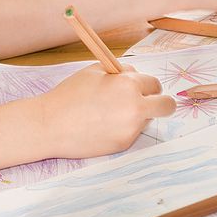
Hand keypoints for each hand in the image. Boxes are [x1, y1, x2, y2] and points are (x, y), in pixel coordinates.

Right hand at [42, 63, 174, 157]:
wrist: (50, 125)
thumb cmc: (70, 95)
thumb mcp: (95, 71)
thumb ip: (121, 73)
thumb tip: (136, 77)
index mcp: (129, 85)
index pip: (154, 84)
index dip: (148, 86)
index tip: (144, 89)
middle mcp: (135, 107)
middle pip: (167, 106)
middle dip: (161, 103)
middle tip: (149, 104)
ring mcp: (131, 128)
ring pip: (148, 120)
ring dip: (139, 116)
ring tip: (111, 115)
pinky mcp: (123, 144)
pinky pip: (133, 133)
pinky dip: (124, 129)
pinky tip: (103, 127)